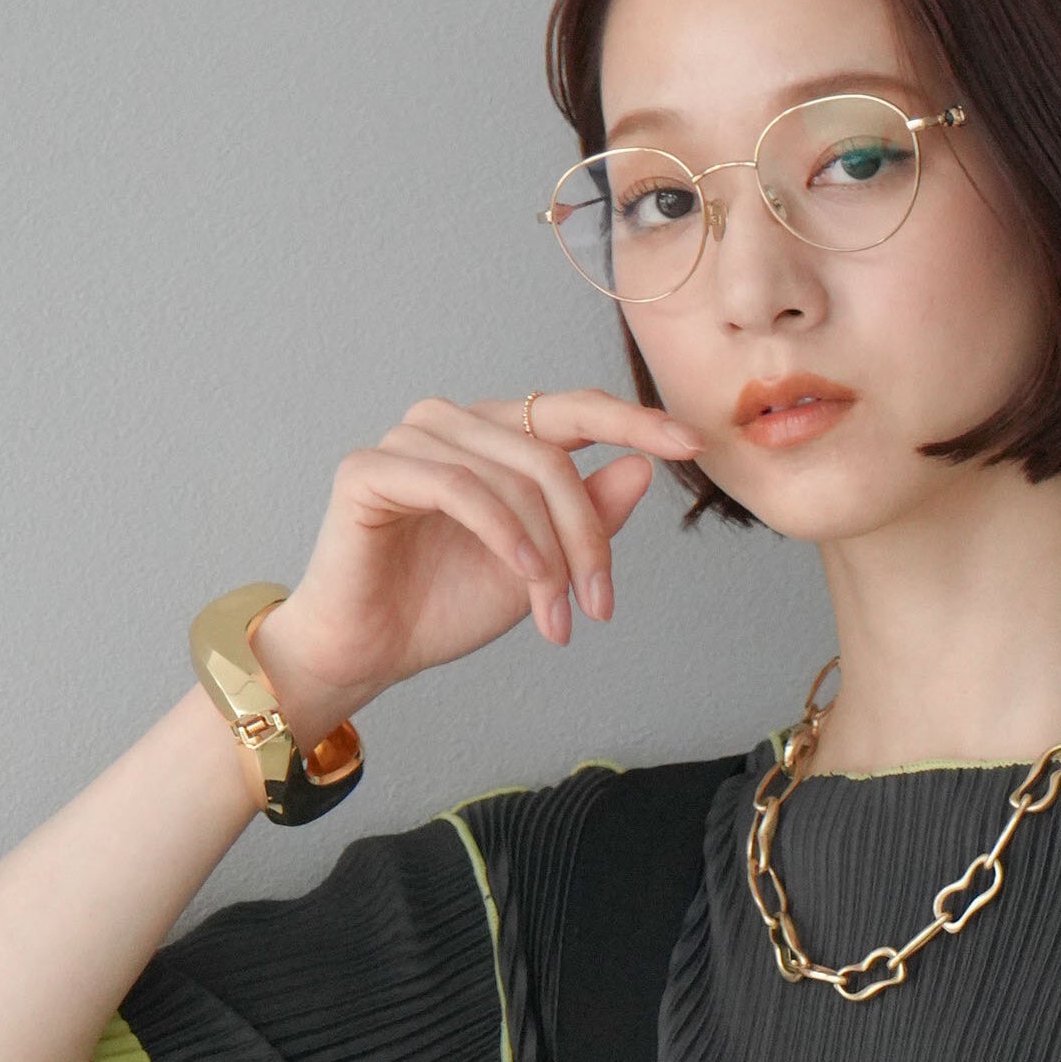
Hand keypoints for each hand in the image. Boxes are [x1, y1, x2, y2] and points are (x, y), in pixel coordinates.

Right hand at [248, 384, 706, 726]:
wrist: (368, 651)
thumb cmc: (444, 605)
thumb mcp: (541, 567)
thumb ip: (587, 516)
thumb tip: (643, 467)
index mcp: (494, 436)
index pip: (574, 410)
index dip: (635, 422)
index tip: (692, 445)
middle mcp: (452, 423)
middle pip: (551, 454)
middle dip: (588, 536)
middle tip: (600, 606)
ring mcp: (408, 438)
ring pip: (512, 474)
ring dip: (547, 552)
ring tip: (556, 617)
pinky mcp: (370, 469)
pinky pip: (459, 487)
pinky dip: (503, 533)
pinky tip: (524, 574)